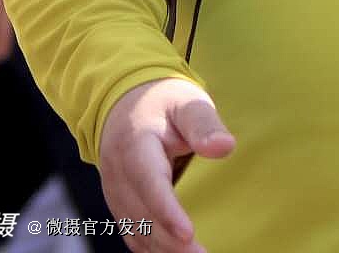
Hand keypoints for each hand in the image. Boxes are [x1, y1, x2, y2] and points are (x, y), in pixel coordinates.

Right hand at [98, 78, 235, 252]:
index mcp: (135, 144)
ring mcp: (114, 190)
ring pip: (134, 229)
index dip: (167, 211)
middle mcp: (118, 172)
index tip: (188, 235)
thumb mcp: (187, 102)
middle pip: (142, 215)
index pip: (149, 182)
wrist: (125, 102)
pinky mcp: (118, 202)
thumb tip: (224, 147)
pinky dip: (151, 246)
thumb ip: (204, 124)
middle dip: (171, 241)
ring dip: (162, 249)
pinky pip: (131, 231)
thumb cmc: (163, 101)